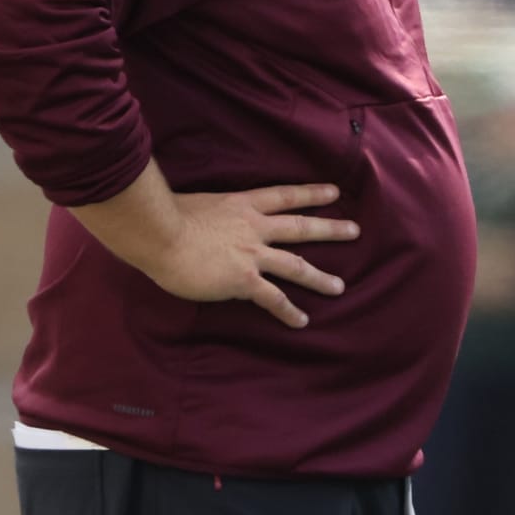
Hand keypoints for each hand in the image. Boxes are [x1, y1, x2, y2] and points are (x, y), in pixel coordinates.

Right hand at [144, 183, 359, 328]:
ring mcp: (252, 254)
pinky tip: (302, 321)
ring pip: (296, 265)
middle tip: (354, 230)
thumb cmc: (166, 218)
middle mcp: (254, 227)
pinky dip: (289, 311)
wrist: (160, 234)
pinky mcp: (244, 280)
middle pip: (301, 227)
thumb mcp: (194, 205)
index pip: (284, 196)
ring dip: (320, 277)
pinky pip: (273, 298)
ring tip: (340, 286)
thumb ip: (208, 214)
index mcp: (241, 206)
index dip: (310, 194)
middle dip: (330, 229)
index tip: (334, 192)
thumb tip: (201, 222)